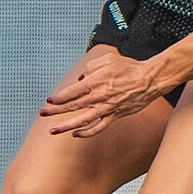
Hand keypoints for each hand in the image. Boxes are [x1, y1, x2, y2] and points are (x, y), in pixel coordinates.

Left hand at [39, 45, 162, 136]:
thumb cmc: (130, 68)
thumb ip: (91, 67)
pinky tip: (76, 134)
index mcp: (95, 81)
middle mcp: (98, 96)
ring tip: (53, 130)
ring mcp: (106, 108)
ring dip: (65, 126)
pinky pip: (98, 127)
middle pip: (72, 106)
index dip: (58, 97)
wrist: (150, 79)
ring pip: (82, 120)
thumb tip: (81, 77)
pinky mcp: (114, 115)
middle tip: (42, 113)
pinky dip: (87, 133)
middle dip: (54, 111)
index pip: (71, 92)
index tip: (49, 101)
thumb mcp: (107, 59)